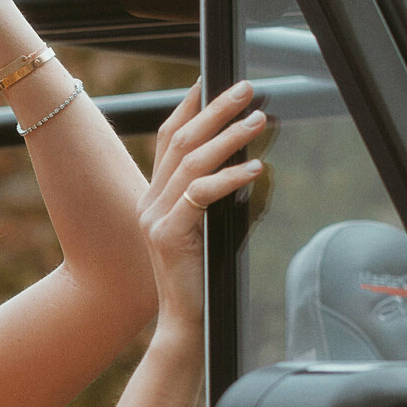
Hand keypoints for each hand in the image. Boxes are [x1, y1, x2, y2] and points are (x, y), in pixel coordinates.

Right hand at [137, 80, 266, 327]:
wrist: (187, 325)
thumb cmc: (203, 281)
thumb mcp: (207, 230)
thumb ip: (214, 199)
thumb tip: (249, 164)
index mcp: (155, 198)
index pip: (169, 139)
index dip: (189, 106)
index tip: (213, 81)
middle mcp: (149, 203)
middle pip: (181, 142)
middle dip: (215, 110)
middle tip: (246, 89)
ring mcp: (155, 219)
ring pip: (191, 163)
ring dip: (228, 138)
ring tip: (257, 121)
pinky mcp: (168, 237)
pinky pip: (201, 196)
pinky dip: (230, 179)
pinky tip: (255, 169)